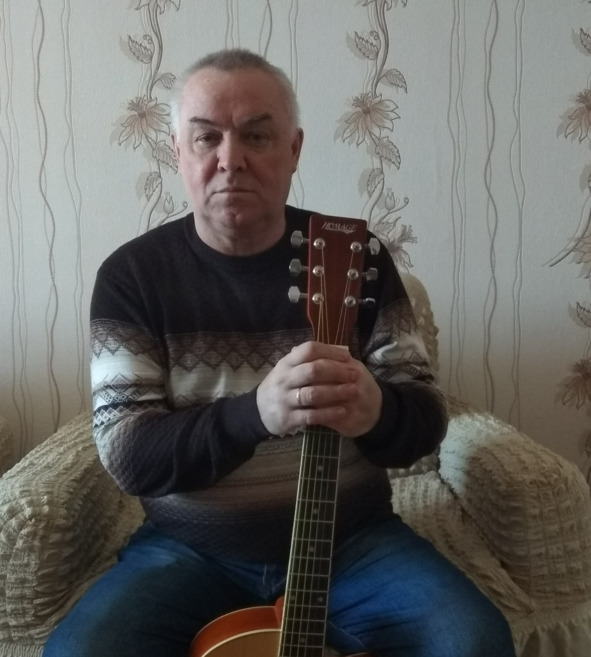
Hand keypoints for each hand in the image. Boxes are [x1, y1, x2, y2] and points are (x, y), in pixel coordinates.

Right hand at [256, 341, 382, 437]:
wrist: (257, 411)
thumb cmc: (280, 386)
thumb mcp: (287, 369)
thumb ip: (307, 360)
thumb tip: (339, 349)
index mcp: (286, 363)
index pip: (308, 350)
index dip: (330, 351)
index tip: (347, 356)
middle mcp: (284, 379)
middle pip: (313, 370)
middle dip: (337, 371)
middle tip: (355, 374)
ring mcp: (285, 399)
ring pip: (313, 393)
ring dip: (336, 392)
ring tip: (354, 391)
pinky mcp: (288, 418)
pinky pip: (311, 415)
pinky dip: (329, 413)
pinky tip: (343, 411)